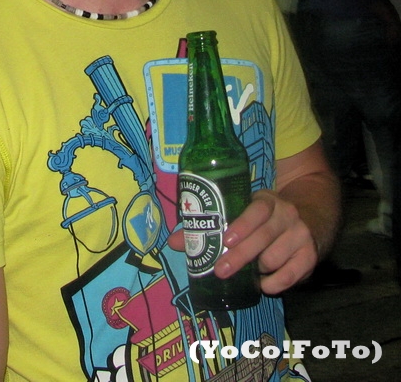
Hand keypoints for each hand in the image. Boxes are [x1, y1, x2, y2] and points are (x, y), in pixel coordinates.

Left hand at [168, 189, 317, 295]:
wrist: (311, 216)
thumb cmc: (265, 218)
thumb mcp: (243, 211)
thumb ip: (211, 225)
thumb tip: (174, 242)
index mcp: (267, 201)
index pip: (257, 210)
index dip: (243, 225)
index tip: (226, 240)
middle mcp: (287, 214)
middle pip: (264, 237)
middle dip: (240, 256)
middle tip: (220, 271)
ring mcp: (301, 234)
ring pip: (275, 258)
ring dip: (258, 269)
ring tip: (247, 273)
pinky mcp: (311, 255)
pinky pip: (292, 275)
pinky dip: (276, 283)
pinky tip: (264, 284)